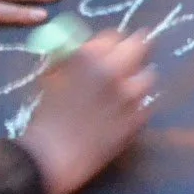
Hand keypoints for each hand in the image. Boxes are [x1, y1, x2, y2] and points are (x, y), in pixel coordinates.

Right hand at [16, 31, 154, 193]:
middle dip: (137, 49)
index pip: (113, 36)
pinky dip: (140, 105)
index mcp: (88, 58)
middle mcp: (112, 71)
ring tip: (131, 87)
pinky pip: (147, 105)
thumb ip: (71, 59)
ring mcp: (128, 96)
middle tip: (136, 54)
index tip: (116, 47)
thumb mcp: (52, 79)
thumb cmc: (45, 117)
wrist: (51, 156)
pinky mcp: (137, 120)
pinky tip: (127, 112)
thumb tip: (85, 47)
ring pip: (148, 76)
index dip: (115, 42)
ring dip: (140, 79)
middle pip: (138, 47)